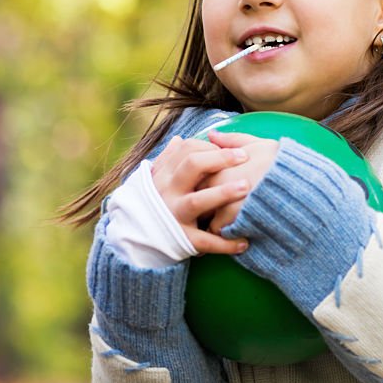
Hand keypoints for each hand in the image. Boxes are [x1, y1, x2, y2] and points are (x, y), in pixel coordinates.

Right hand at [150, 136, 251, 254]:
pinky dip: (225, 243)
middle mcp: (168, 192)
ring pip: (197, 201)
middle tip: (245, 156)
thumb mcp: (156, 180)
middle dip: (219, 159)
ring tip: (246, 187)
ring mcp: (174, 215)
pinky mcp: (182, 239)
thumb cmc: (155, 204)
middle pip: (192, 166)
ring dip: (223, 193)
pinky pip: (205, 241)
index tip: (234, 149)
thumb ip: (169, 160)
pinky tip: (244, 242)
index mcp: (165, 175)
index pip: (187, 150)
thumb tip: (179, 139)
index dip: (211, 146)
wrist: (136, 241)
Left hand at [198, 130, 279, 234]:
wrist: (299, 184)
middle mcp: (215, 184)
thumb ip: (231, 140)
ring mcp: (223, 204)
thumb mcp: (257, 144)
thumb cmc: (279, 163)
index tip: (207, 183)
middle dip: (200, 201)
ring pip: (205, 216)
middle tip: (211, 203)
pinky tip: (234, 228)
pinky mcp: (234, 222)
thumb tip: (211, 134)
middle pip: (195, 196)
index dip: (200, 180)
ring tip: (223, 218)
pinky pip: (219, 232)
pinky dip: (223, 231)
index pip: (194, 174)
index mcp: (217, 164)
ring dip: (210, 218)